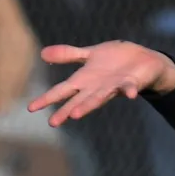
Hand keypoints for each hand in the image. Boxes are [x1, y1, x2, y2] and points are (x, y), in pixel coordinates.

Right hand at [27, 42, 174, 126]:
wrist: (143, 61)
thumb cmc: (115, 60)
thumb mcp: (89, 54)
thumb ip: (67, 55)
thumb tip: (42, 53)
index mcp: (84, 80)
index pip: (62, 90)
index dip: (47, 98)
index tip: (31, 108)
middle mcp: (96, 88)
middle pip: (78, 100)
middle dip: (66, 110)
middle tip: (53, 122)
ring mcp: (113, 87)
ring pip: (99, 98)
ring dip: (88, 105)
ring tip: (76, 114)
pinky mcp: (131, 83)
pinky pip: (129, 88)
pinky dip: (129, 91)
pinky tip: (131, 95)